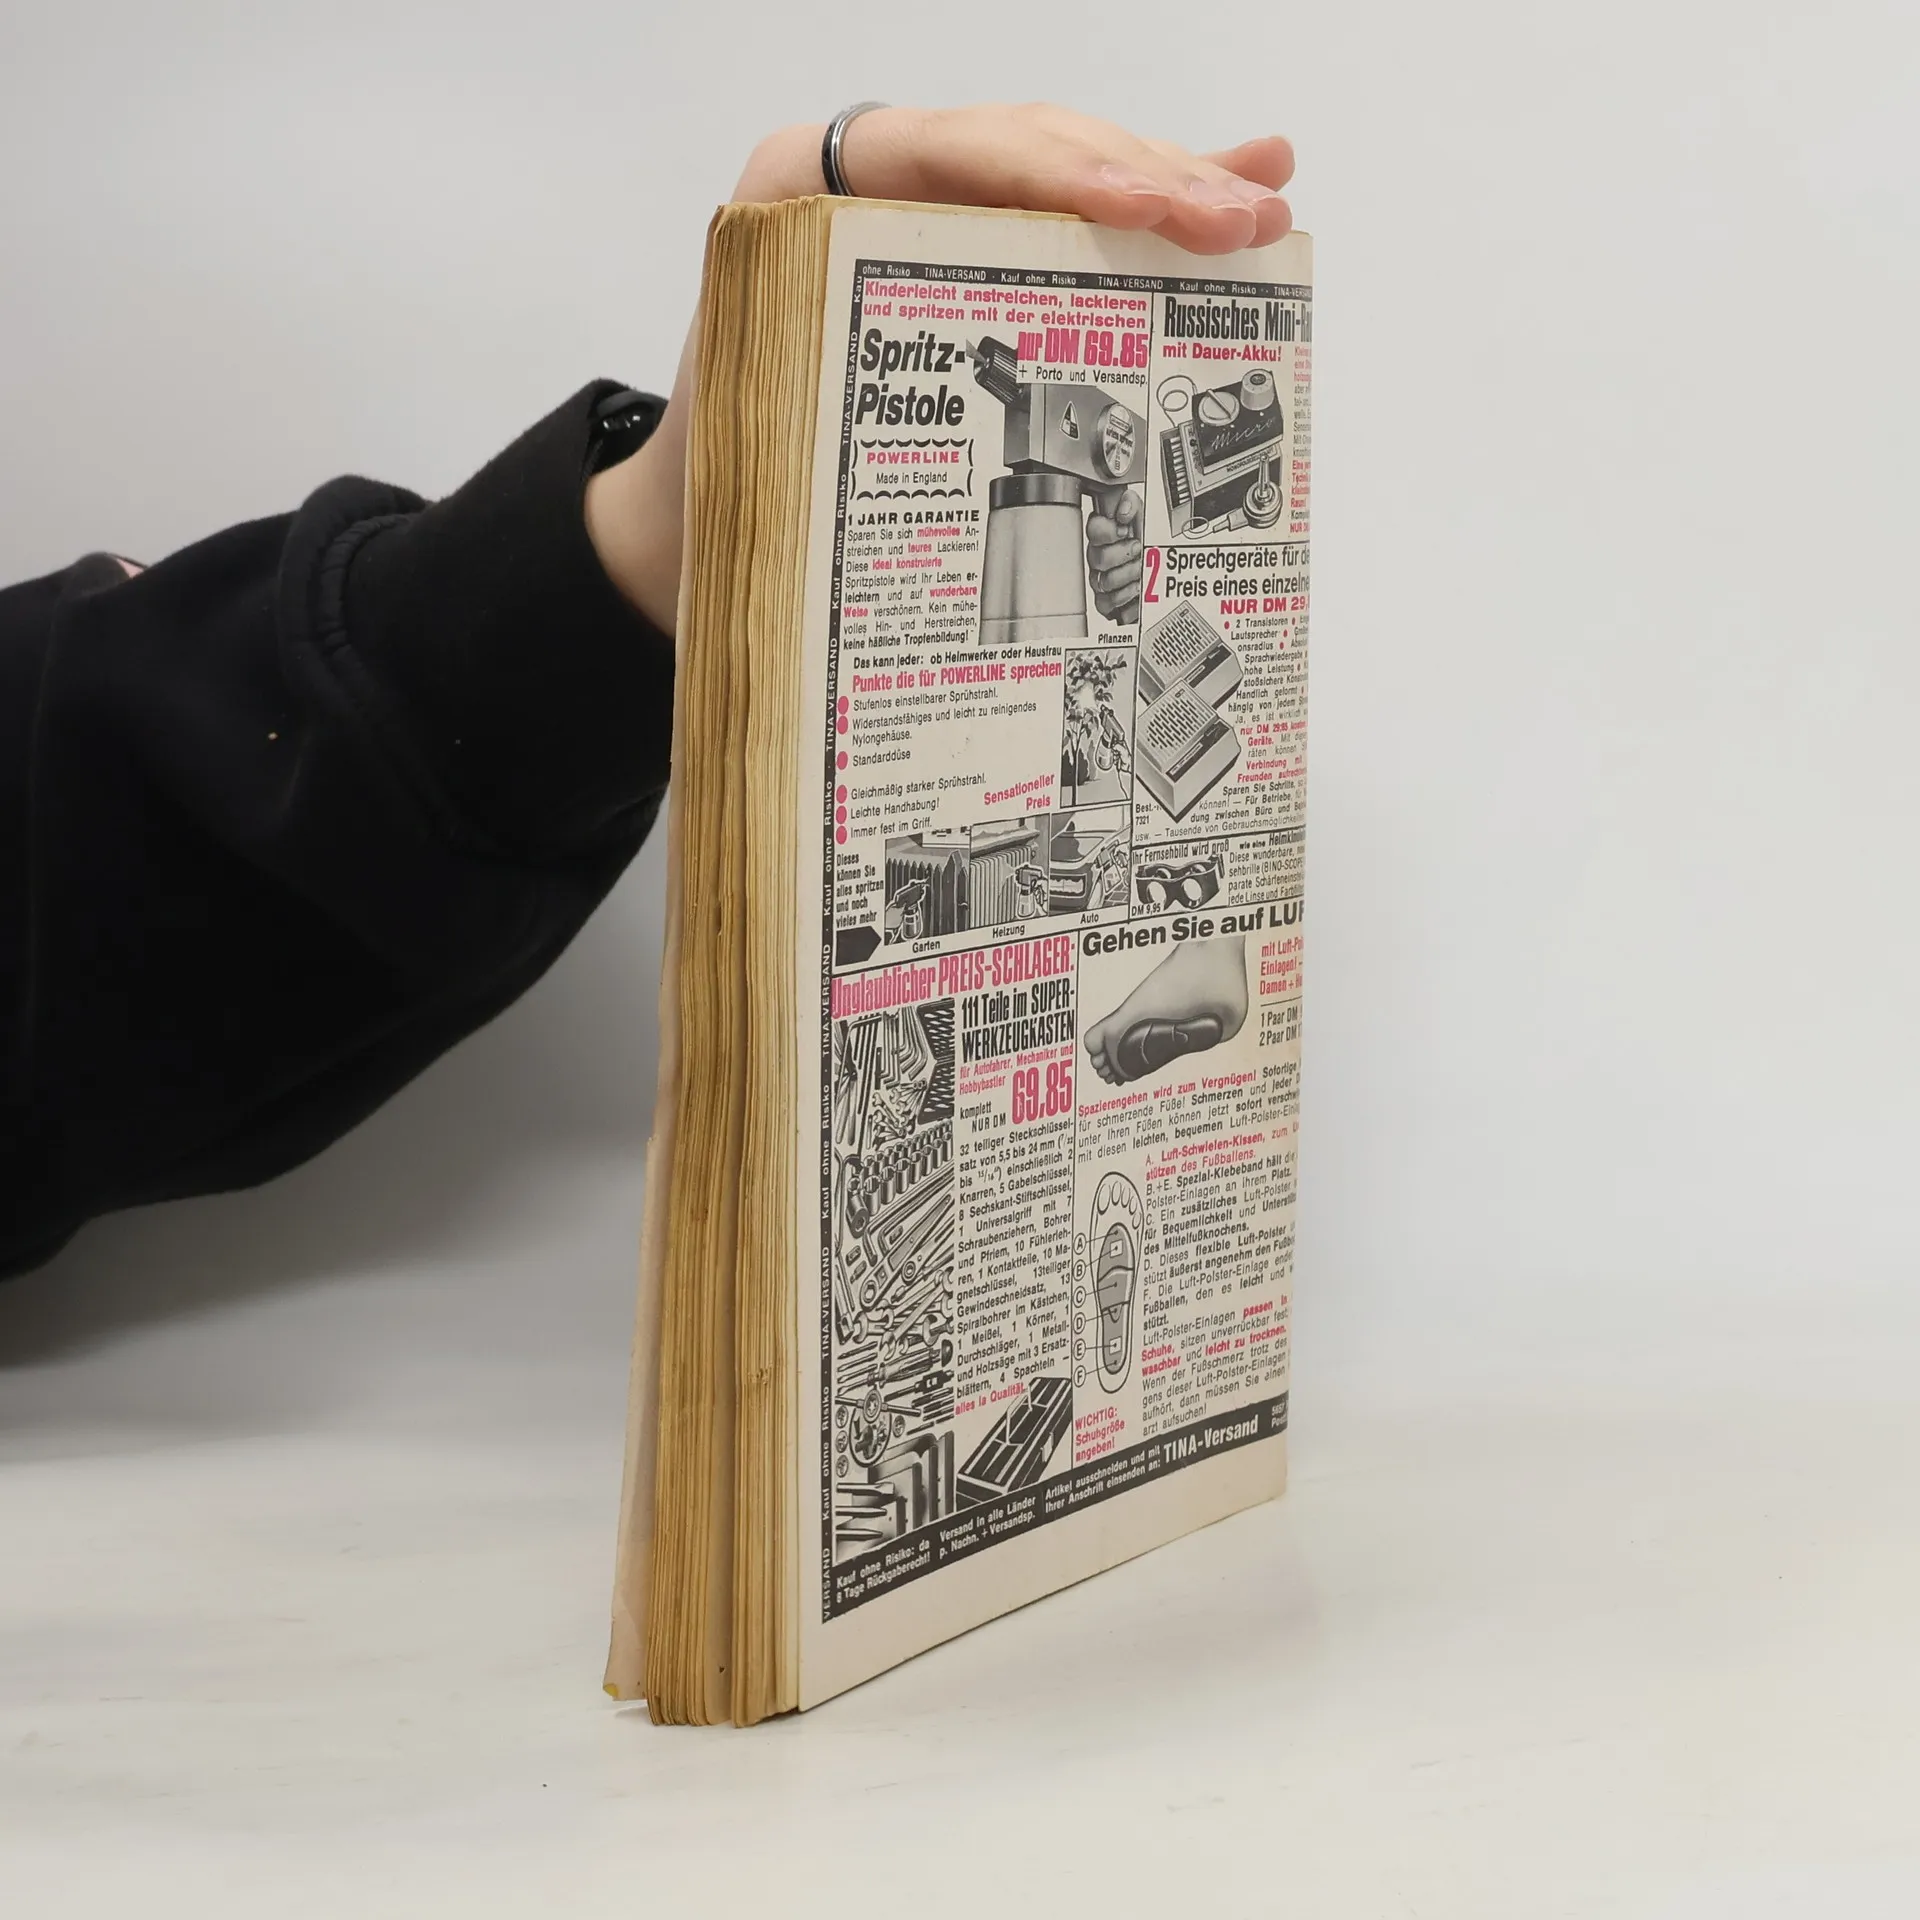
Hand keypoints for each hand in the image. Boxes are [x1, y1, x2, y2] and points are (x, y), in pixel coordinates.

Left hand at [587, 105, 1295, 634]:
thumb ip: (831, 398)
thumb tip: (923, 442)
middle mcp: (864, 187)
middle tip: (1241, 219)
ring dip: (1167, 191)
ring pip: (1060, 181)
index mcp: (799, 198)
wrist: (680, 521)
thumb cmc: (715, 485)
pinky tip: (1231, 182)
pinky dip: (1146, 214)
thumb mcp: (761, 438)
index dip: (1063, 173)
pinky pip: (1062, 224)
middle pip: (1028, 154)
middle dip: (1145, 182)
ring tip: (1261, 205)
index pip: (952, 153)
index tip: (1155, 211)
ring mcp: (921, 216)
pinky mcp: (963, 255)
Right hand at [1087, 486, 1143, 627]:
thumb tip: (1123, 511)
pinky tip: (1136, 589)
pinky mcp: (1106, 602)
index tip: (1124, 530)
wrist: (1159, 572)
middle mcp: (1099, 558)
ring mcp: (1101, 580)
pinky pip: (1108, 602)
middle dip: (1123, 553)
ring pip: (1105, 581)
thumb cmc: (1146, 545)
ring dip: (1128, 574)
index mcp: (1104, 535)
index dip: (1109, 531)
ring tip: (1141, 569)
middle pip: (1098, 558)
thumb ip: (1131, 505)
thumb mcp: (1143, 516)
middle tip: (1138, 549)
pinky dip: (1126, 596)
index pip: (1094, 530)